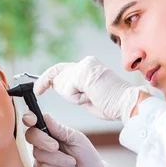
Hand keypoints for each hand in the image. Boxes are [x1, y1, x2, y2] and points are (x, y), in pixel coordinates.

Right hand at [23, 111, 106, 166]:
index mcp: (50, 131)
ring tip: (72, 163)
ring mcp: (40, 158)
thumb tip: (46, 117)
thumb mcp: (76, 138)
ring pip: (39, 155)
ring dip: (60, 160)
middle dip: (44, 141)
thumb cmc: (85, 154)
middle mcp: (41, 144)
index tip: (31, 120)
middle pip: (31, 136)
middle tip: (57, 147)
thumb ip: (60, 129)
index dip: (29, 118)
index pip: (34, 122)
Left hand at [34, 56, 149, 122]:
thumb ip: (74, 87)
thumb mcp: (88, 94)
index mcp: (89, 65)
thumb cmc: (111, 104)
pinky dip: (78, 99)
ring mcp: (85, 66)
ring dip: (74, 97)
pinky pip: (69, 91)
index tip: (37, 88)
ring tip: (93, 97)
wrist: (128, 105)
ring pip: (63, 84)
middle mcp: (86, 62)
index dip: (47, 78)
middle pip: (58, 75)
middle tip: (81, 97)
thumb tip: (56, 84)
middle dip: (62, 90)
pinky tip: (92, 97)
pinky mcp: (83, 73)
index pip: (61, 68)